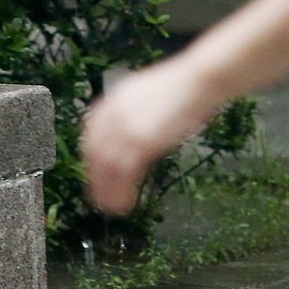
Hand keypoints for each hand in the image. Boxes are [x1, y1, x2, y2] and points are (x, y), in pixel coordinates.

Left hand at [80, 58, 219, 214]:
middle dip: (95, 177)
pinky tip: (125, 204)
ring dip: (106, 190)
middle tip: (98, 196)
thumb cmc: (181, 87)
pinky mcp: (142, 141)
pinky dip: (122, 191)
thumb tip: (131, 133)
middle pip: (95, 150)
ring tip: (110, 207)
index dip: (91, 155)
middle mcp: (115, 112)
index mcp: (115, 99)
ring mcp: (127, 127)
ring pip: (106, 165)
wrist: (197, 81)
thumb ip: (133, 113)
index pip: (92, 131)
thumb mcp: (148, 96)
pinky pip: (124, 172)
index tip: (94, 171)